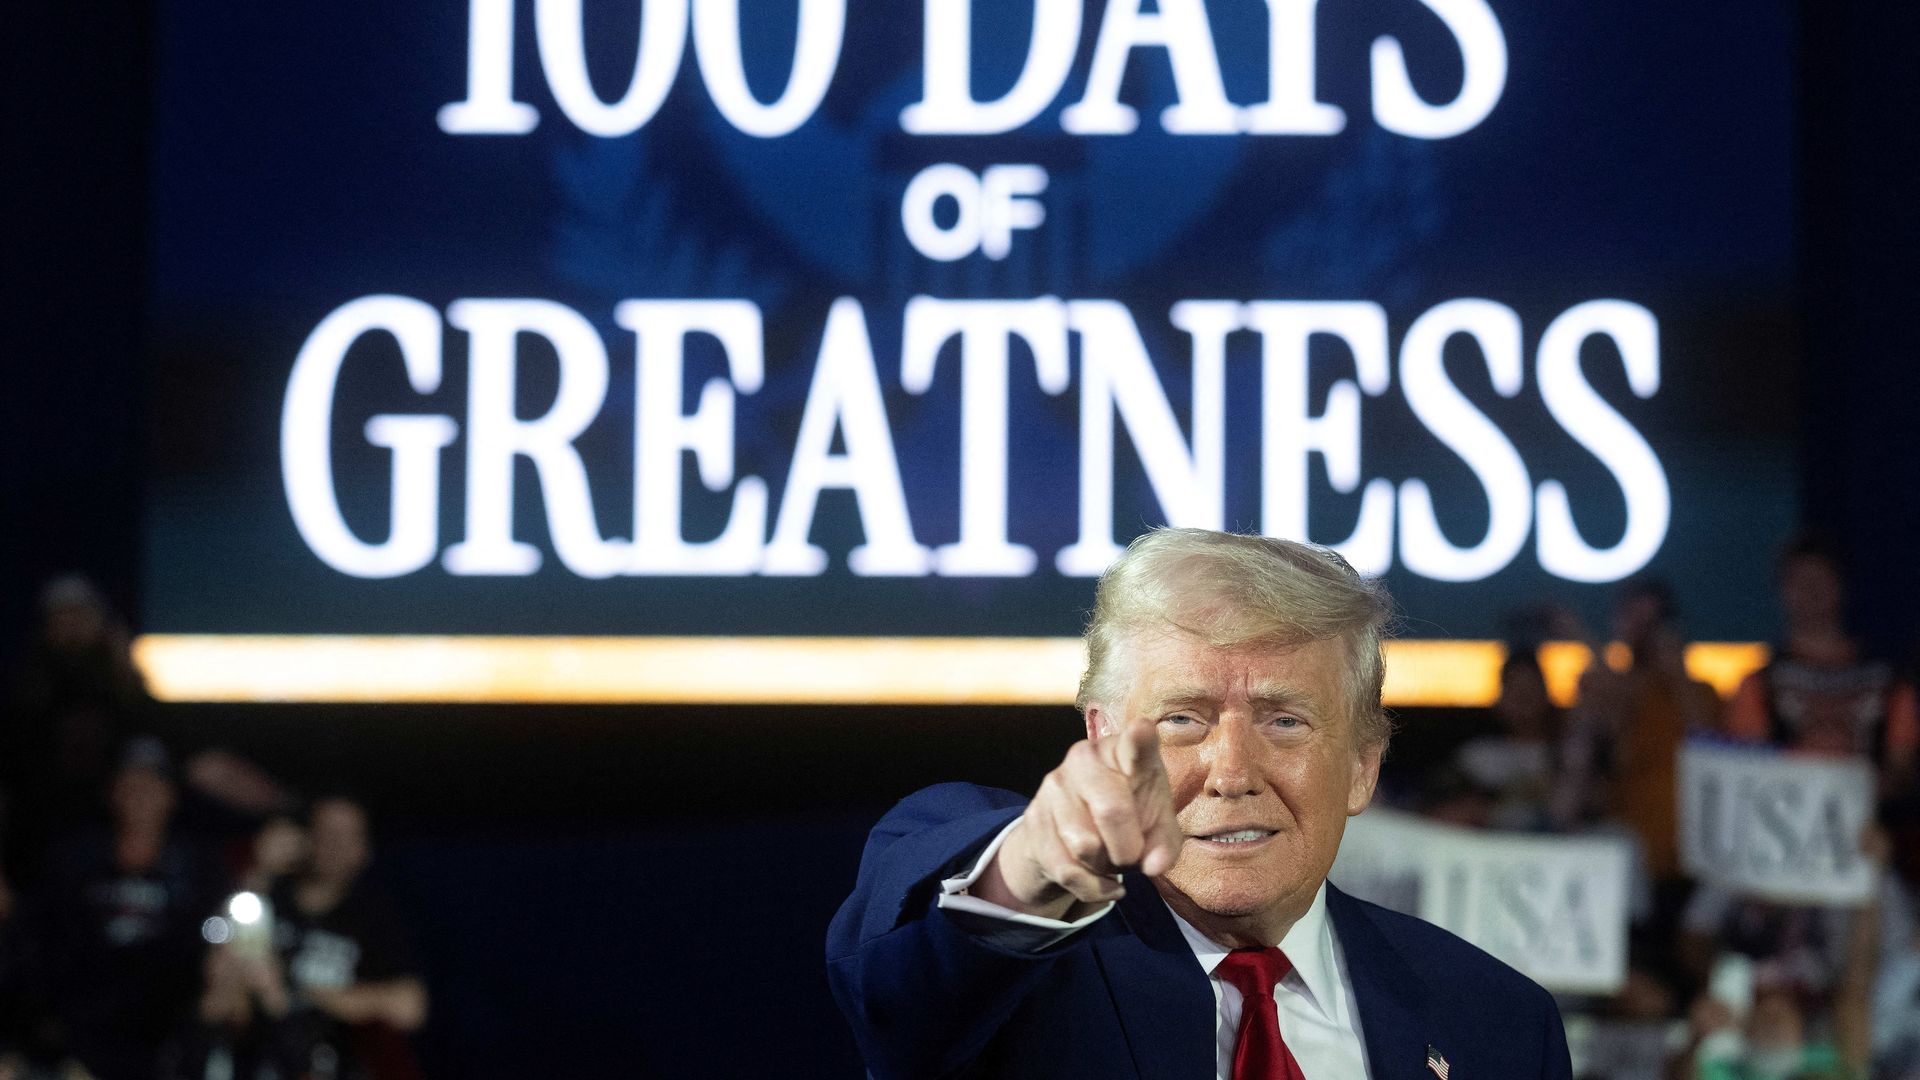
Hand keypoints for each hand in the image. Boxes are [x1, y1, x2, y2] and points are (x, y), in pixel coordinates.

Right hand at [972, 719, 1181, 919]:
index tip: (1143, 729)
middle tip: (1133, 855)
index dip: (1139, 739)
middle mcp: (1085, 758)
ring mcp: (1054, 785)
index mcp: (1125, 752)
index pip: (1134, 744)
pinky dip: (1091, 887)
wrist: (1073, 830)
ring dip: (1105, 867)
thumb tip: (1155, 866)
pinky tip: (1104, 883)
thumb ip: (1165, 845)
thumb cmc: (1130, 816)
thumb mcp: (1156, 826)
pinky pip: (1066, 868)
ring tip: (1111, 860)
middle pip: (1111, 812)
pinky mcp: (1033, 817)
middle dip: (1128, 849)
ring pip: (1085, 846)